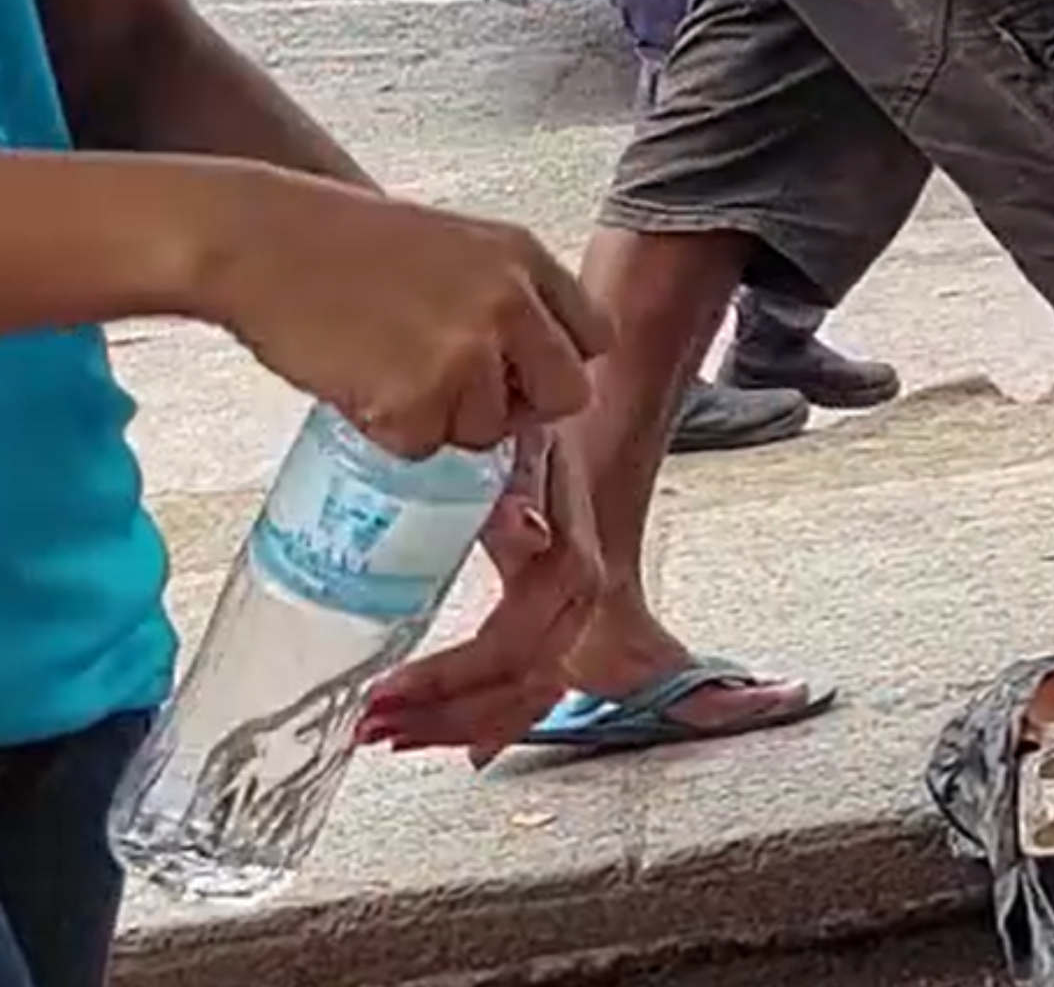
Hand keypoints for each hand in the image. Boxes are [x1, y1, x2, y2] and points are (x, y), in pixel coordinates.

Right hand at [190, 167, 604, 459]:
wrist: (257, 241)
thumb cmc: (338, 243)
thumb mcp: (451, 246)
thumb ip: (502, 296)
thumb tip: (525, 366)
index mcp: (522, 257)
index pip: (594, 336)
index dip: (554, 364)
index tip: (517, 372)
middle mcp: (509, 302)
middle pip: (566, 395)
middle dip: (517, 409)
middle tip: (458, 394)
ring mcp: (467, 350)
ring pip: (488, 432)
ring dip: (441, 421)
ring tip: (387, 373)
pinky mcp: (417, 395)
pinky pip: (423, 447)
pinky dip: (390, 433)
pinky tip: (359, 385)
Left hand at [363, 436, 599, 763]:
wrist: (567, 417)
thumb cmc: (535, 430)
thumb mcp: (522, 448)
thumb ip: (519, 491)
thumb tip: (526, 530)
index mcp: (568, 570)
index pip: (509, 649)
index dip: (447, 681)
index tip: (384, 694)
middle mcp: (577, 601)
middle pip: (517, 689)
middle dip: (442, 717)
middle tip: (372, 727)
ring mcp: (570, 614)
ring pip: (524, 697)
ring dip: (457, 724)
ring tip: (392, 735)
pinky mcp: (552, 617)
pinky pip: (529, 686)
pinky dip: (489, 718)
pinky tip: (456, 742)